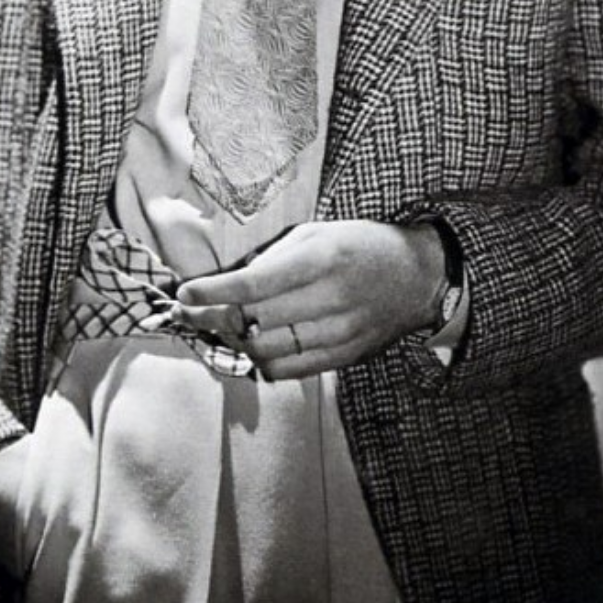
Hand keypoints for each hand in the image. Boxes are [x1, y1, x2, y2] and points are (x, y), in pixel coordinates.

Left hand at [175, 220, 444, 379]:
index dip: (213, 292)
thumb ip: (274, 256)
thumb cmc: (361, 245)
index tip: (185, 293)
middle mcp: (330, 298)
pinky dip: (262, 361)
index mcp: (321, 258)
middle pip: (254, 320)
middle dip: (212, 318)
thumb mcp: (318, 232)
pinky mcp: (345, 357)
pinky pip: (289, 370)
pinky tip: (254, 345)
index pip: (254, 284)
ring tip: (222, 327)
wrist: (417, 277)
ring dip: (235, 342)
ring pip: (267, 350)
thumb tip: (229, 282)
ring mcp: (339, 333)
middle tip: (191, 312)